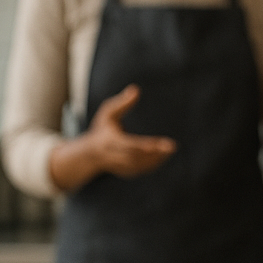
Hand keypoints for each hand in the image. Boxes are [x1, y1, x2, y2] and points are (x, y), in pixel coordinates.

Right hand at [49, 84, 176, 191]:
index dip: (143, 146)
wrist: (91, 154)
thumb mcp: (108, 113)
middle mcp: (115, 156)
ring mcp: (120, 166)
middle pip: (137, 157)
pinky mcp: (126, 172)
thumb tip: (136, 89)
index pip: (129, 145)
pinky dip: (154, 164)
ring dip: (157, 159)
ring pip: (141, 165)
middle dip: (155, 153)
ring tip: (170, 150)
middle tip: (171, 147)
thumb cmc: (102, 129)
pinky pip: (142, 170)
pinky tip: (164, 156)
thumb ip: (122, 102)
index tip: (157, 144)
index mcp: (110, 142)